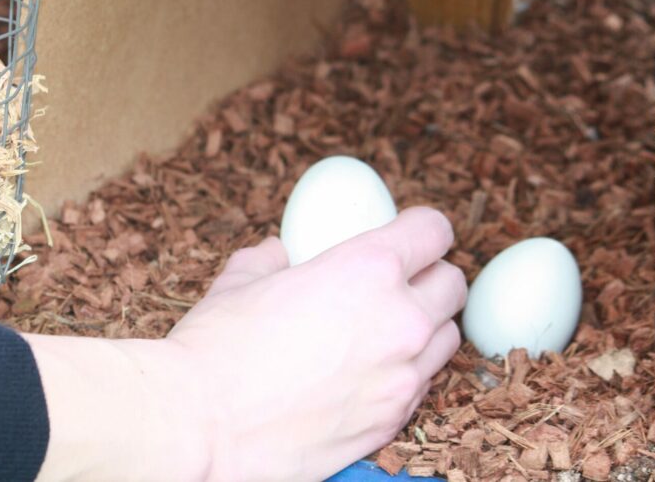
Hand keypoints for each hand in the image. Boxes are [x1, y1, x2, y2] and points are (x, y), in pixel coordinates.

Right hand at [28, 206, 465, 480]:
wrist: (201, 425)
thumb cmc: (216, 348)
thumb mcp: (240, 281)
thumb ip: (270, 260)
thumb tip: (278, 254)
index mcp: (366, 268)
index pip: (433, 230)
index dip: (422, 229)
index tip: (410, 235)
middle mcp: (399, 319)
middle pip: (452, 285)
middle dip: (430, 278)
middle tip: (399, 283)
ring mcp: (401, 377)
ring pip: (445, 340)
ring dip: (423, 328)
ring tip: (383, 332)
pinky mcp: (391, 422)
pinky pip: (420, 388)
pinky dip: (405, 374)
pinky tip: (366, 374)